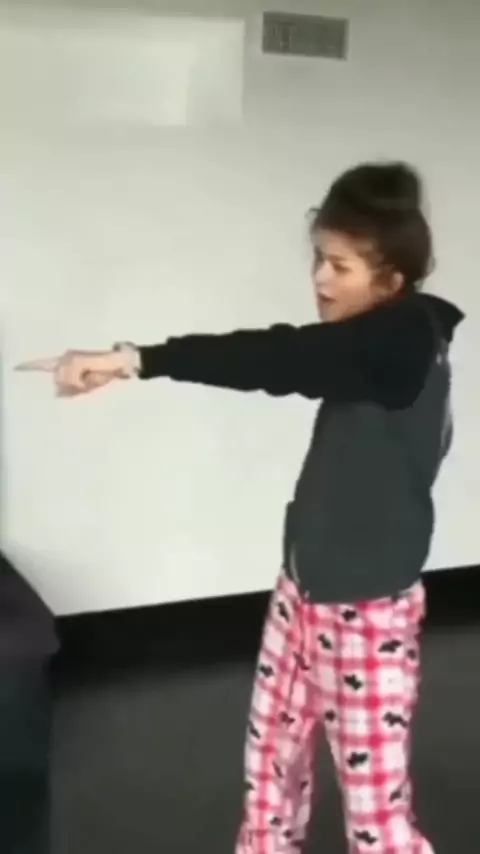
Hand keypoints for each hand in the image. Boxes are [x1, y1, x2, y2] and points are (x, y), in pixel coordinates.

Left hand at [15, 349, 133, 396]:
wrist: (119, 363)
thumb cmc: (104, 373)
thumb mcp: (86, 385)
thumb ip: (70, 390)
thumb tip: (57, 394)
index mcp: (66, 362)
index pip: (44, 364)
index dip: (30, 366)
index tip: (16, 368)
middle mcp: (65, 357)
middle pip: (57, 381)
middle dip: (70, 388)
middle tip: (86, 387)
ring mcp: (70, 357)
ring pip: (64, 381)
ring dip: (77, 386)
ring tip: (90, 382)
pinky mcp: (77, 360)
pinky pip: (73, 379)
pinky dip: (81, 383)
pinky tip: (88, 380)